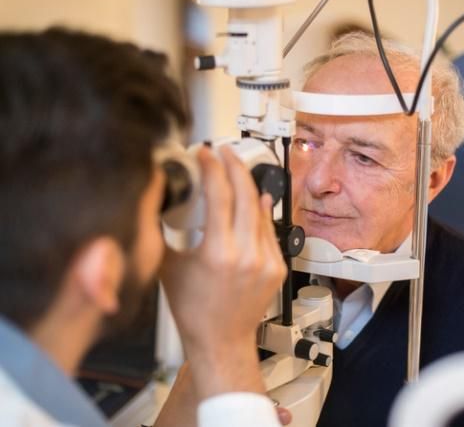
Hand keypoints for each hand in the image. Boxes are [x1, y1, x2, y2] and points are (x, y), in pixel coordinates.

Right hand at [159, 146, 285, 396]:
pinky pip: (270, 229)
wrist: (221, 339)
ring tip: (236, 169)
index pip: (219, 195)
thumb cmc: (193, 309)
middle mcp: (247, 254)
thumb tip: (158, 197)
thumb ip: (164, 231)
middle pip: (246, 195)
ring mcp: (267, 260)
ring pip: (261, 210)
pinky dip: (261, 211)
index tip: (205, 153)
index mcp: (218, 253)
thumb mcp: (168, 266)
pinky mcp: (278, 266)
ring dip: (249, 186)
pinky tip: (256, 198)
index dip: (212, 167)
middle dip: (235, 167)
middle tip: (224, 152)